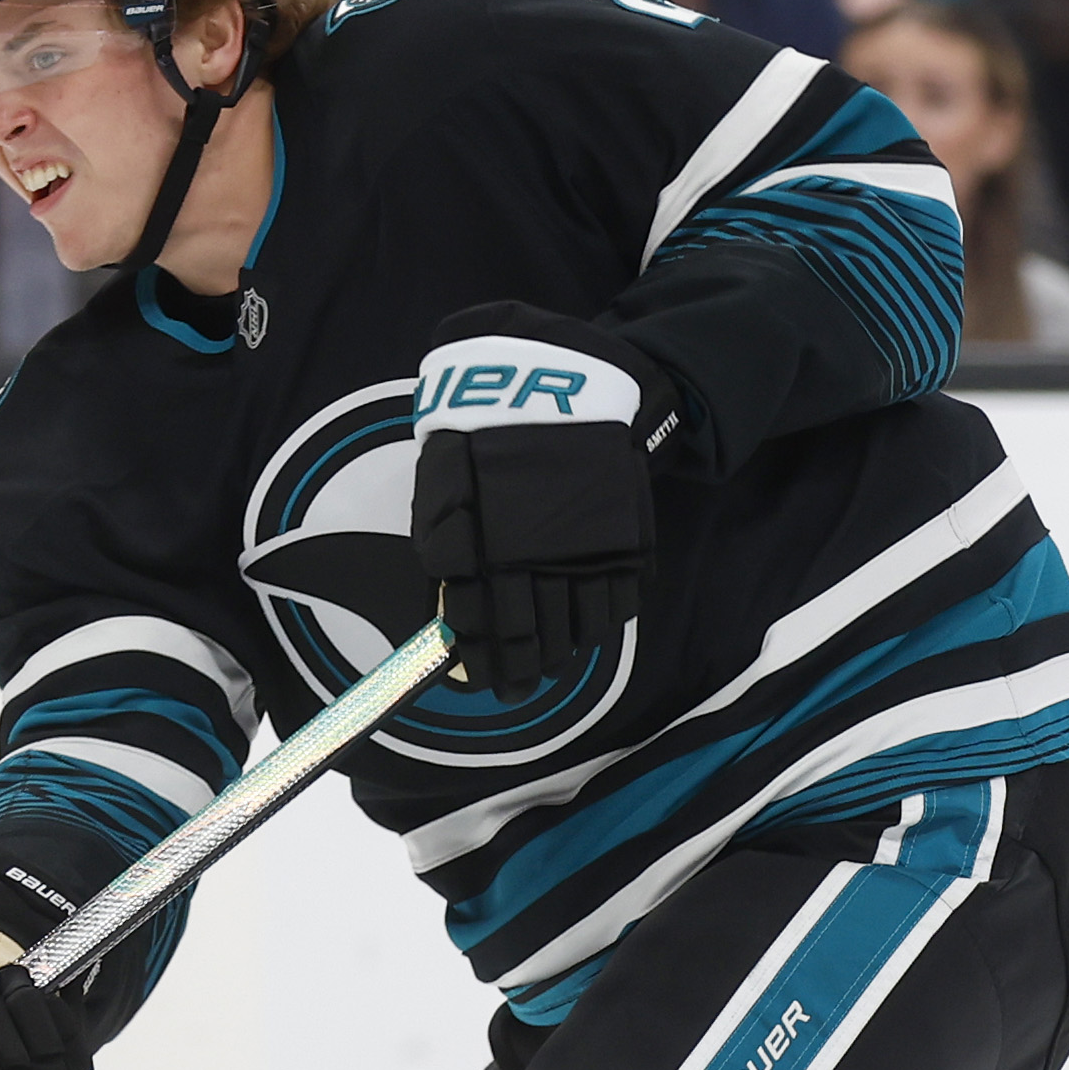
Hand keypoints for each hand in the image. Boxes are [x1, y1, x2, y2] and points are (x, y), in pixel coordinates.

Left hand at [410, 307, 674, 690]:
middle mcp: (542, 560)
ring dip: (562, 649)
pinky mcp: (626, 540)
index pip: (486, 625)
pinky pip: (619, 598)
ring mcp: (589, 553)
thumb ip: (442, 539)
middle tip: (517, 687)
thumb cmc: (490, 430)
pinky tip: (588, 626)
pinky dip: (603, 619)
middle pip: (535, 637)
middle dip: (523, 668)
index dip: (484, 661)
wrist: (563, 382)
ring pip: (579, 625)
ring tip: (550, 663)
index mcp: (490, 548)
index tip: (481, 680)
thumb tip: (446, 598)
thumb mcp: (444, 476)